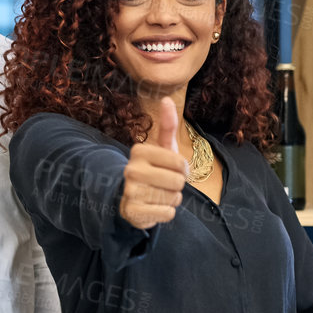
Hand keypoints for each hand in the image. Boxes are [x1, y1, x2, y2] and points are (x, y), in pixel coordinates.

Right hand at [119, 96, 185, 229]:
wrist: (130, 198)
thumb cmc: (153, 170)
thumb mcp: (161, 148)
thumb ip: (167, 125)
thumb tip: (167, 98)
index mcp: (139, 151)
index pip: (180, 163)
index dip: (182, 169)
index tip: (171, 169)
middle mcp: (131, 169)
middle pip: (178, 182)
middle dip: (177, 186)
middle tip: (165, 184)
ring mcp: (130, 191)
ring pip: (173, 198)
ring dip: (171, 199)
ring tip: (158, 195)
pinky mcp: (132, 211)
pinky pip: (167, 213)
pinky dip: (166, 212)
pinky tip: (154, 207)